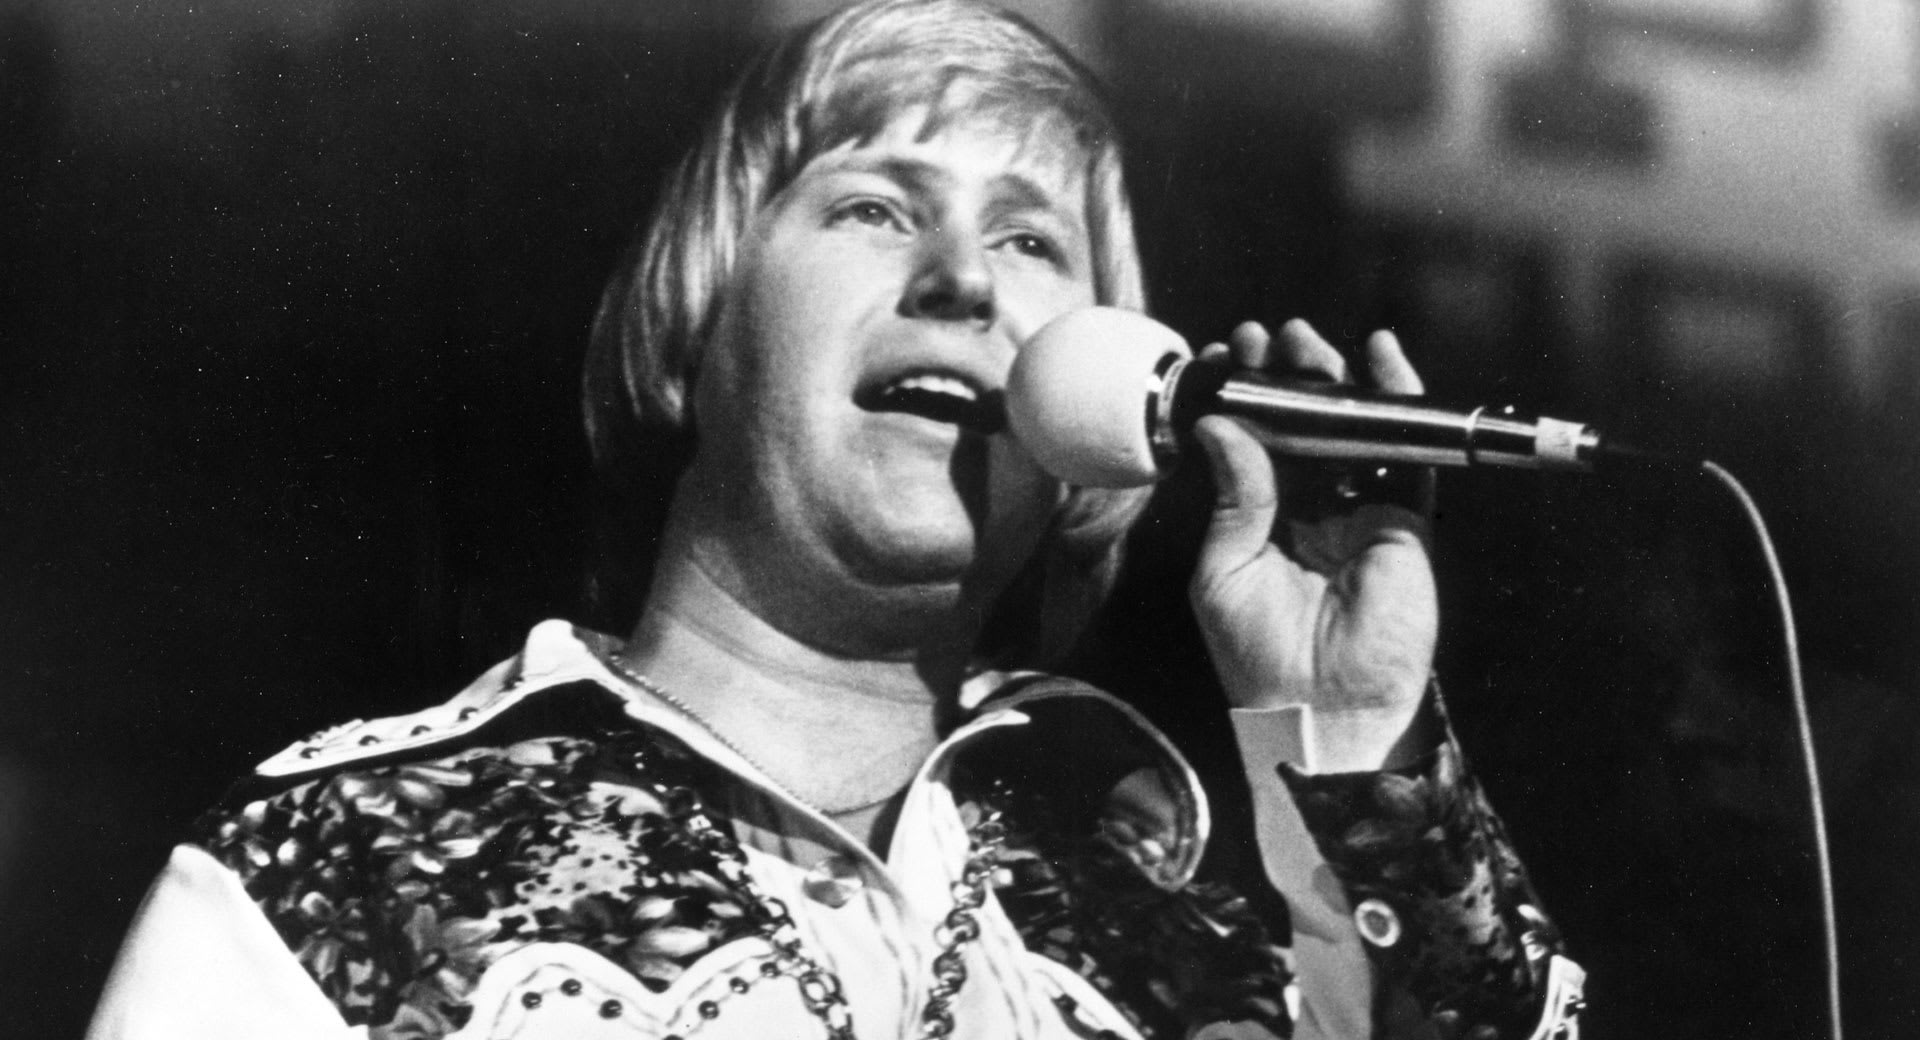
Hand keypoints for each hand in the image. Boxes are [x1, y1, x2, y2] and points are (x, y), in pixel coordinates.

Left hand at [1188, 320, 1437, 772]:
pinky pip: (1406, 452)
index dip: (1242, 399)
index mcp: (1258, 520)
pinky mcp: (1405, 518)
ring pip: (1351, 429)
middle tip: (1266, 337)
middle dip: (1285, 377)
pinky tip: (1383, 360)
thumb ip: (1232, 496)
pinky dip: (1400, 405)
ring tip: (1307, 341)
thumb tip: (1221, 425)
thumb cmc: (1261, 655)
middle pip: (1301, 426)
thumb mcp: (1224, 570)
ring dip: (1333, 380)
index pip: (1251, 444)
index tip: (1225, 358)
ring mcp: (1358, 510)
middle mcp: (1308, 509)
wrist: (1323, 708)